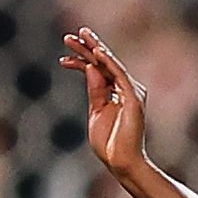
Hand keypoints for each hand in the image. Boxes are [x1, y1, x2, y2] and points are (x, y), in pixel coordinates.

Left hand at [60, 27, 149, 175]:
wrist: (122, 162)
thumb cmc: (109, 143)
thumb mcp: (96, 111)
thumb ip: (95, 90)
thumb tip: (90, 67)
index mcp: (115, 93)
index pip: (98, 71)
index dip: (81, 61)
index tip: (63, 57)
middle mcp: (125, 89)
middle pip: (103, 63)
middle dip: (87, 47)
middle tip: (70, 35)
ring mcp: (131, 93)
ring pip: (110, 64)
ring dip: (95, 49)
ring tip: (80, 36)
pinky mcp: (134, 98)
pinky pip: (119, 75)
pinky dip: (109, 62)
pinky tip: (97, 52)